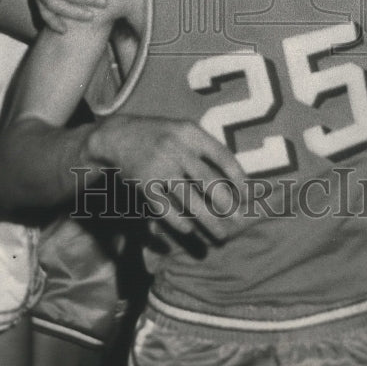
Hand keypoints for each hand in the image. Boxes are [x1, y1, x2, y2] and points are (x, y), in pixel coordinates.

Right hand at [88, 115, 249, 242]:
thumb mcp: (183, 130)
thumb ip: (205, 148)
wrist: (118, 134)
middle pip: (208, 182)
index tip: (248, 196)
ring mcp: (159, 166)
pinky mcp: (144, 183)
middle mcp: (176, 148)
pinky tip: (189, 229)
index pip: (222, 155)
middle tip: (239, 222)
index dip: (238, 177)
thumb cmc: (160, 134)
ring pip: (189, 199)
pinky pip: (165, 207)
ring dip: (208, 221)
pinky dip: (178, 221)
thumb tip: (235, 178)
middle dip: (227, 205)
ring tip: (220, 235)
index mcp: (190, 133)